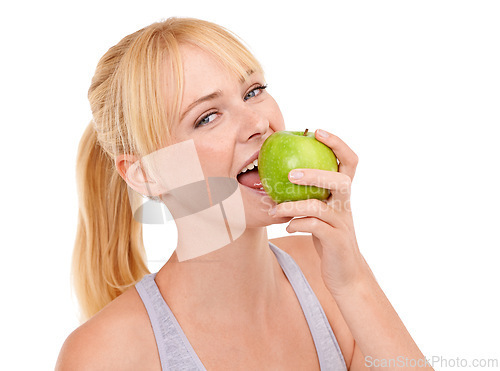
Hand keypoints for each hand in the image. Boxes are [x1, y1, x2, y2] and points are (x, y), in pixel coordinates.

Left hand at [269, 129, 367, 294]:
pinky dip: (297, 224)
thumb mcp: (320, 214)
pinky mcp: (336, 241)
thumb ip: (308, 196)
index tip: (317, 132)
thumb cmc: (327, 238)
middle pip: (340, 180)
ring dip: (295, 205)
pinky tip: (287, 226)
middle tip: (290, 175)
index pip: (350, 162)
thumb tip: (280, 177)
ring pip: (321, 207)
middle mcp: (346, 205)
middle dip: (315, 173)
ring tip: (275, 207)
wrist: (345, 273)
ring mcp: (342, 224)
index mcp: (343, 194)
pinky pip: (315, 228)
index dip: (337, 144)